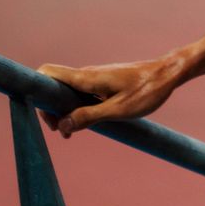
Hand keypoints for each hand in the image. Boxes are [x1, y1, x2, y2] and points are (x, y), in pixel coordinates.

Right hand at [36, 58, 179, 136]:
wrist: (168, 74)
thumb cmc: (147, 91)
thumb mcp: (118, 110)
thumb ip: (89, 117)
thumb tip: (63, 125)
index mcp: (87, 78)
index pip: (48, 73)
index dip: (36, 89)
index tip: (41, 113)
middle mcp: (87, 75)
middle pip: (54, 87)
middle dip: (51, 109)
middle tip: (61, 132)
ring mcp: (95, 78)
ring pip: (68, 93)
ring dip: (64, 111)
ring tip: (70, 133)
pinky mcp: (103, 83)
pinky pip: (81, 94)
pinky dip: (77, 108)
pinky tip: (84, 123)